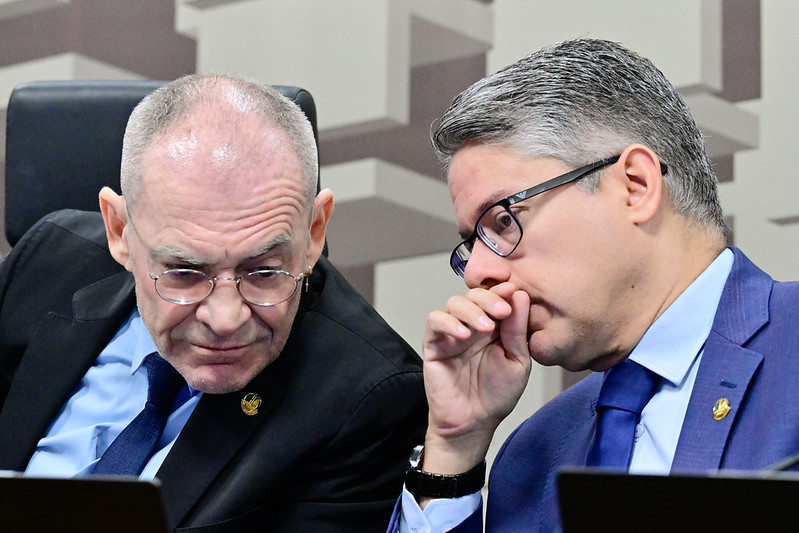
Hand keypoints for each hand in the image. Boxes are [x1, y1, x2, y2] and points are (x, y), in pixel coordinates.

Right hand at [420, 282, 531, 474]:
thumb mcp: (518, 361)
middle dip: (489, 299)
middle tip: (502, 311)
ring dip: (472, 310)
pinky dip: (448, 322)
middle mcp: (472, 325)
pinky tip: (463, 335)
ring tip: (486, 327)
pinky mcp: (434, 344)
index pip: (495, 297)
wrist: (474, 423)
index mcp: (495, 326)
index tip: (512, 290)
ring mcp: (452, 333)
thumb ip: (517, 330)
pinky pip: (434, 321)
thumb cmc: (496, 396)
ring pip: (454, 303)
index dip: (502, 290)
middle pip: (474, 295)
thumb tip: (519, 296)